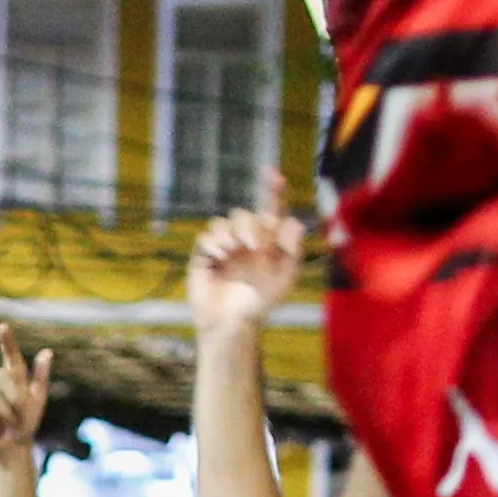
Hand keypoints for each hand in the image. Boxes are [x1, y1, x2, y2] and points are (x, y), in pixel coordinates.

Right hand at [0, 324, 52, 461]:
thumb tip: (48, 352)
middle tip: (18, 411)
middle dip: (10, 395)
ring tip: (7, 421)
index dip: (6, 341)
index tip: (2, 326)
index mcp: (14, 376)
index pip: (10, 354)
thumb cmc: (28, 421)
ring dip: (1, 410)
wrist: (13, 444)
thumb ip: (41, 376)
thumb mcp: (38, 399)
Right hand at [188, 172, 311, 333]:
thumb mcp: (286, 276)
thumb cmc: (262, 301)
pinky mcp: (205, 254)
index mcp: (268, 240)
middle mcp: (245, 238)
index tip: (271, 173)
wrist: (233, 323)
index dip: (272, 189)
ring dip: (231, 233)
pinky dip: (214, 244)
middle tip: (256, 248)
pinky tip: (220, 258)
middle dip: (251, 227)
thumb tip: (293, 221)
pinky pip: (206, 237)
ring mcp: (224, 245)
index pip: (271, 209)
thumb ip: (292, 249)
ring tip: (233, 252)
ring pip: (224, 222)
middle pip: (244, 215)